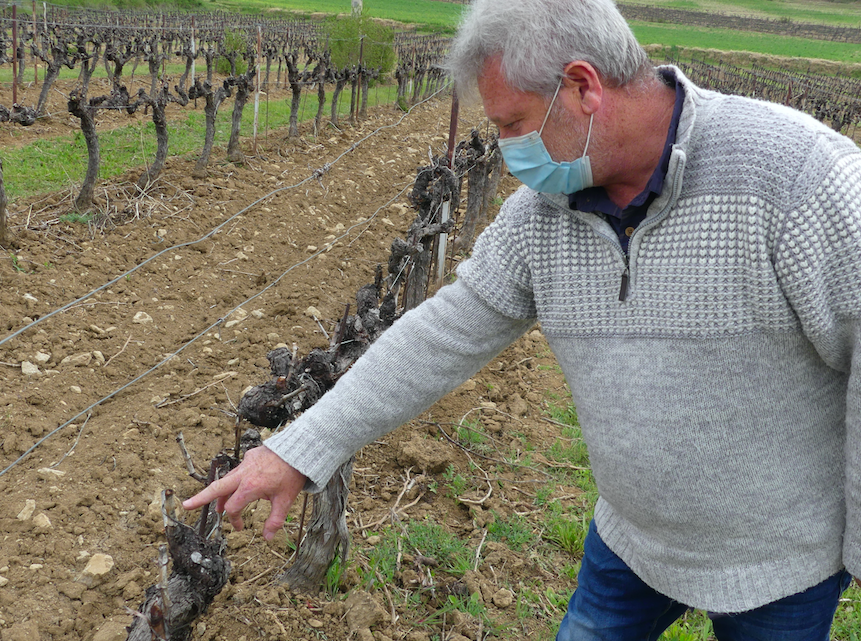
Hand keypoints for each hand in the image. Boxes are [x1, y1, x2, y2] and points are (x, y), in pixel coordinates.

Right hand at [181, 446, 306, 540]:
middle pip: (216, 488)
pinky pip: (238, 470)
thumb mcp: (285, 501)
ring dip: (222, 493)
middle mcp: (243, 474)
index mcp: (250, 487)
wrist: (299, 449)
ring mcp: (246, 463)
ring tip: (218, 506)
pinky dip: (235, 480)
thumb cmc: (292, 475)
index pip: (232, 508)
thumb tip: (268, 538)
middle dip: (200, 498)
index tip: (240, 528)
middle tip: (186, 505)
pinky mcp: (250, 456)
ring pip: (227, 480)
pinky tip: (241, 485)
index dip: (234, 520)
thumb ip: (275, 520)